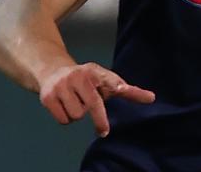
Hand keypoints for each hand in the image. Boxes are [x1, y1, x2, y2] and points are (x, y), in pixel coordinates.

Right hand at [38, 62, 154, 136]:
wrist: (51, 70)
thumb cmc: (86, 81)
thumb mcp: (105, 81)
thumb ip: (128, 91)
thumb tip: (152, 98)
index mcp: (94, 71)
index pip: (108, 79)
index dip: (115, 83)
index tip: (121, 88)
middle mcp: (78, 75)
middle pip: (93, 105)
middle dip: (100, 121)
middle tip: (103, 131)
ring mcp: (61, 85)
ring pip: (77, 115)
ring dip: (77, 114)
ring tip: (74, 102)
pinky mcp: (48, 96)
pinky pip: (64, 119)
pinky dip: (65, 118)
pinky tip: (63, 106)